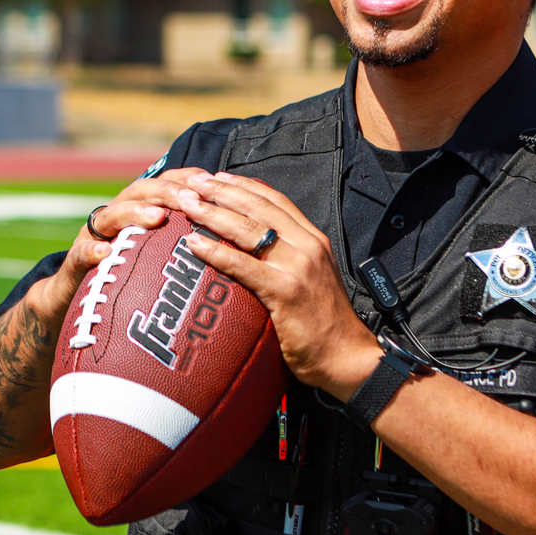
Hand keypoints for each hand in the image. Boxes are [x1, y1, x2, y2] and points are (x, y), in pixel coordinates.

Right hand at [38, 169, 222, 320]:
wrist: (76, 293)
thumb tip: (230, 240)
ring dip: (134, 212)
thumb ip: (184, 240)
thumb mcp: (157, 252)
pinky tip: (105, 254)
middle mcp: (117, 214)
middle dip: (167, 191)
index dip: (187, 178)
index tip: (212, 182)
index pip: (165, 183)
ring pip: (112, 214)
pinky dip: (93, 252)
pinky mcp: (76, 260)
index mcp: (139, 209)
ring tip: (156, 216)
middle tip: (192, 199)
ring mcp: (95, 236)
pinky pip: (82, 254)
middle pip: (141, 192)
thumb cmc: (128, 271)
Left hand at [174, 172, 382, 398]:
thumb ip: (290, 260)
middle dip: (221, 191)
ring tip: (187, 204)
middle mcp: (308, 246)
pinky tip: (194, 244)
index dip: (244, 185)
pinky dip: (215, 251)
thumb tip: (256, 251)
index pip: (275, 200)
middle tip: (193, 181)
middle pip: (258, 207)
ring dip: (212, 213)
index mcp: (314, 240)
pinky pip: (242, 265)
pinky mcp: (286, 291)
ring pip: (248, 229)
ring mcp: (298, 267)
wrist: (348, 358)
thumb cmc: (325, 325)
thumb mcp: (312, 279)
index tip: (217, 176)